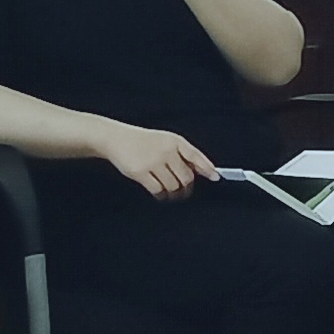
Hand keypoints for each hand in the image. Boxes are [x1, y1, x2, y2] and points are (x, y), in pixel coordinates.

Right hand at [96, 120, 216, 198]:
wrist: (117, 139)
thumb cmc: (144, 141)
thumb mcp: (167, 140)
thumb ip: (183, 153)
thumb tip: (201, 170)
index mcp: (176, 141)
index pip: (196, 156)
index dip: (207, 168)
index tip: (215, 177)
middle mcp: (167, 151)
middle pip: (186, 176)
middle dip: (187, 186)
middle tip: (184, 190)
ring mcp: (153, 162)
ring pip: (173, 185)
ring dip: (174, 193)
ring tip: (172, 192)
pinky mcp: (140, 173)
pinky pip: (158, 189)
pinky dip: (161, 195)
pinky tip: (161, 193)